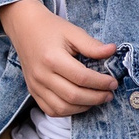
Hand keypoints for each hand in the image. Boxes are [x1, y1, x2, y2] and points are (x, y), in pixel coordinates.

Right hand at [0, 0, 117, 116]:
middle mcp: (42, 75)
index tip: (113, 82)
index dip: (101, 83)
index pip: (82, 78)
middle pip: (73, 96)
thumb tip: (112, 51)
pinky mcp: (33, 91)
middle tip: (109, 94)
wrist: (25, 27)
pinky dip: (67, 111)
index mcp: (52, 58)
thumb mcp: (72, 32)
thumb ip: (92, 45)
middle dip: (96, 98)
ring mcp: (35, 85)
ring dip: (83, 107)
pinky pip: (50, 110)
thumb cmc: (50, 28)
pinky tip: (80, 103)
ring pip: (62, 108)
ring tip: (97, 99)